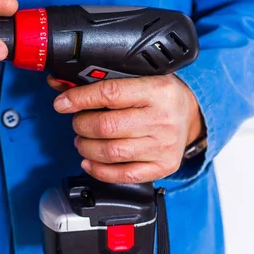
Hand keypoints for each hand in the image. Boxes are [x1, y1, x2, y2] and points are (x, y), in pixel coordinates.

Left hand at [49, 75, 203, 183]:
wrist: (192, 115)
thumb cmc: (159, 95)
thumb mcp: (137, 78)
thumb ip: (100, 81)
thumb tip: (60, 86)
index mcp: (157, 89)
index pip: (110, 93)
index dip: (79, 99)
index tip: (62, 103)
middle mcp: (162, 118)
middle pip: (106, 126)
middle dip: (81, 125)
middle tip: (78, 122)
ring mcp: (163, 145)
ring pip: (111, 152)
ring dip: (86, 147)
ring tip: (82, 140)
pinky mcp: (162, 166)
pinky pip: (123, 175)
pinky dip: (99, 170)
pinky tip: (90, 161)